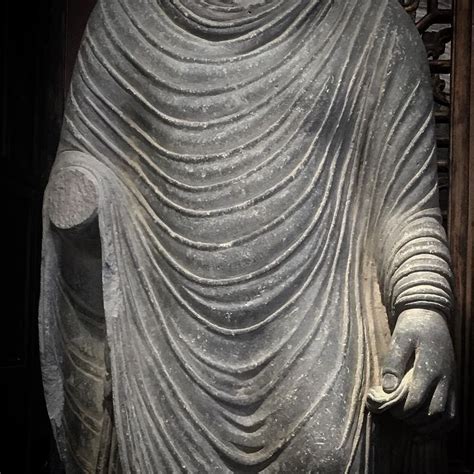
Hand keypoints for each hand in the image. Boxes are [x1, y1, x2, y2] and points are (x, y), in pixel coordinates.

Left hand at [367, 308, 455, 431]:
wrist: (430, 317)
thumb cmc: (412, 327)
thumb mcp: (399, 339)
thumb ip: (393, 363)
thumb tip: (387, 388)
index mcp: (429, 367)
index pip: (417, 399)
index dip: (402, 410)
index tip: (389, 410)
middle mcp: (444, 378)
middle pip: (434, 412)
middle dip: (414, 420)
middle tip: (397, 417)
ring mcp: (451, 383)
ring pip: (447, 416)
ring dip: (429, 427)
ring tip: (411, 427)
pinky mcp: (453, 385)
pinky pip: (453, 412)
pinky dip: (442, 425)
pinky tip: (427, 429)